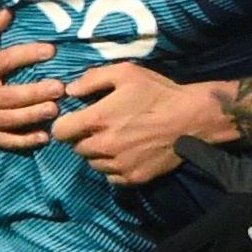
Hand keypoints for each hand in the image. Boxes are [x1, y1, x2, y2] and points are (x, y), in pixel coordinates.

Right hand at [0, 10, 58, 149]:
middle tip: (60, 87)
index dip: (28, 55)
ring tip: (56, 109)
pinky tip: (44, 136)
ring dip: (35, 116)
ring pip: (12, 120)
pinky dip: (26, 141)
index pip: (5, 61)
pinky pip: (8, 140)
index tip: (51, 50)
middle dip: (37, 93)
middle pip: (12, 96)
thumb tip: (8, 10)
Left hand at [53, 63, 220, 183]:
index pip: (61, 131)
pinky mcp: (133, 178)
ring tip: (113, 139)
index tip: (74, 119)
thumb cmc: (157, 92)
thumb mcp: (125, 73)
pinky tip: (124, 153)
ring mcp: (118, 166)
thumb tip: (70, 91)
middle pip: (76, 148)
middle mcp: (103, 147)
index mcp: (97, 120)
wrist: (190, 119)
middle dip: (82, 137)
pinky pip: (110, 177)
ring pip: (93, 163)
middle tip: (98, 127)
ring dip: (97, 153)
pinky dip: (112, 167)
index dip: (65, 124)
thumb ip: (92, 79)